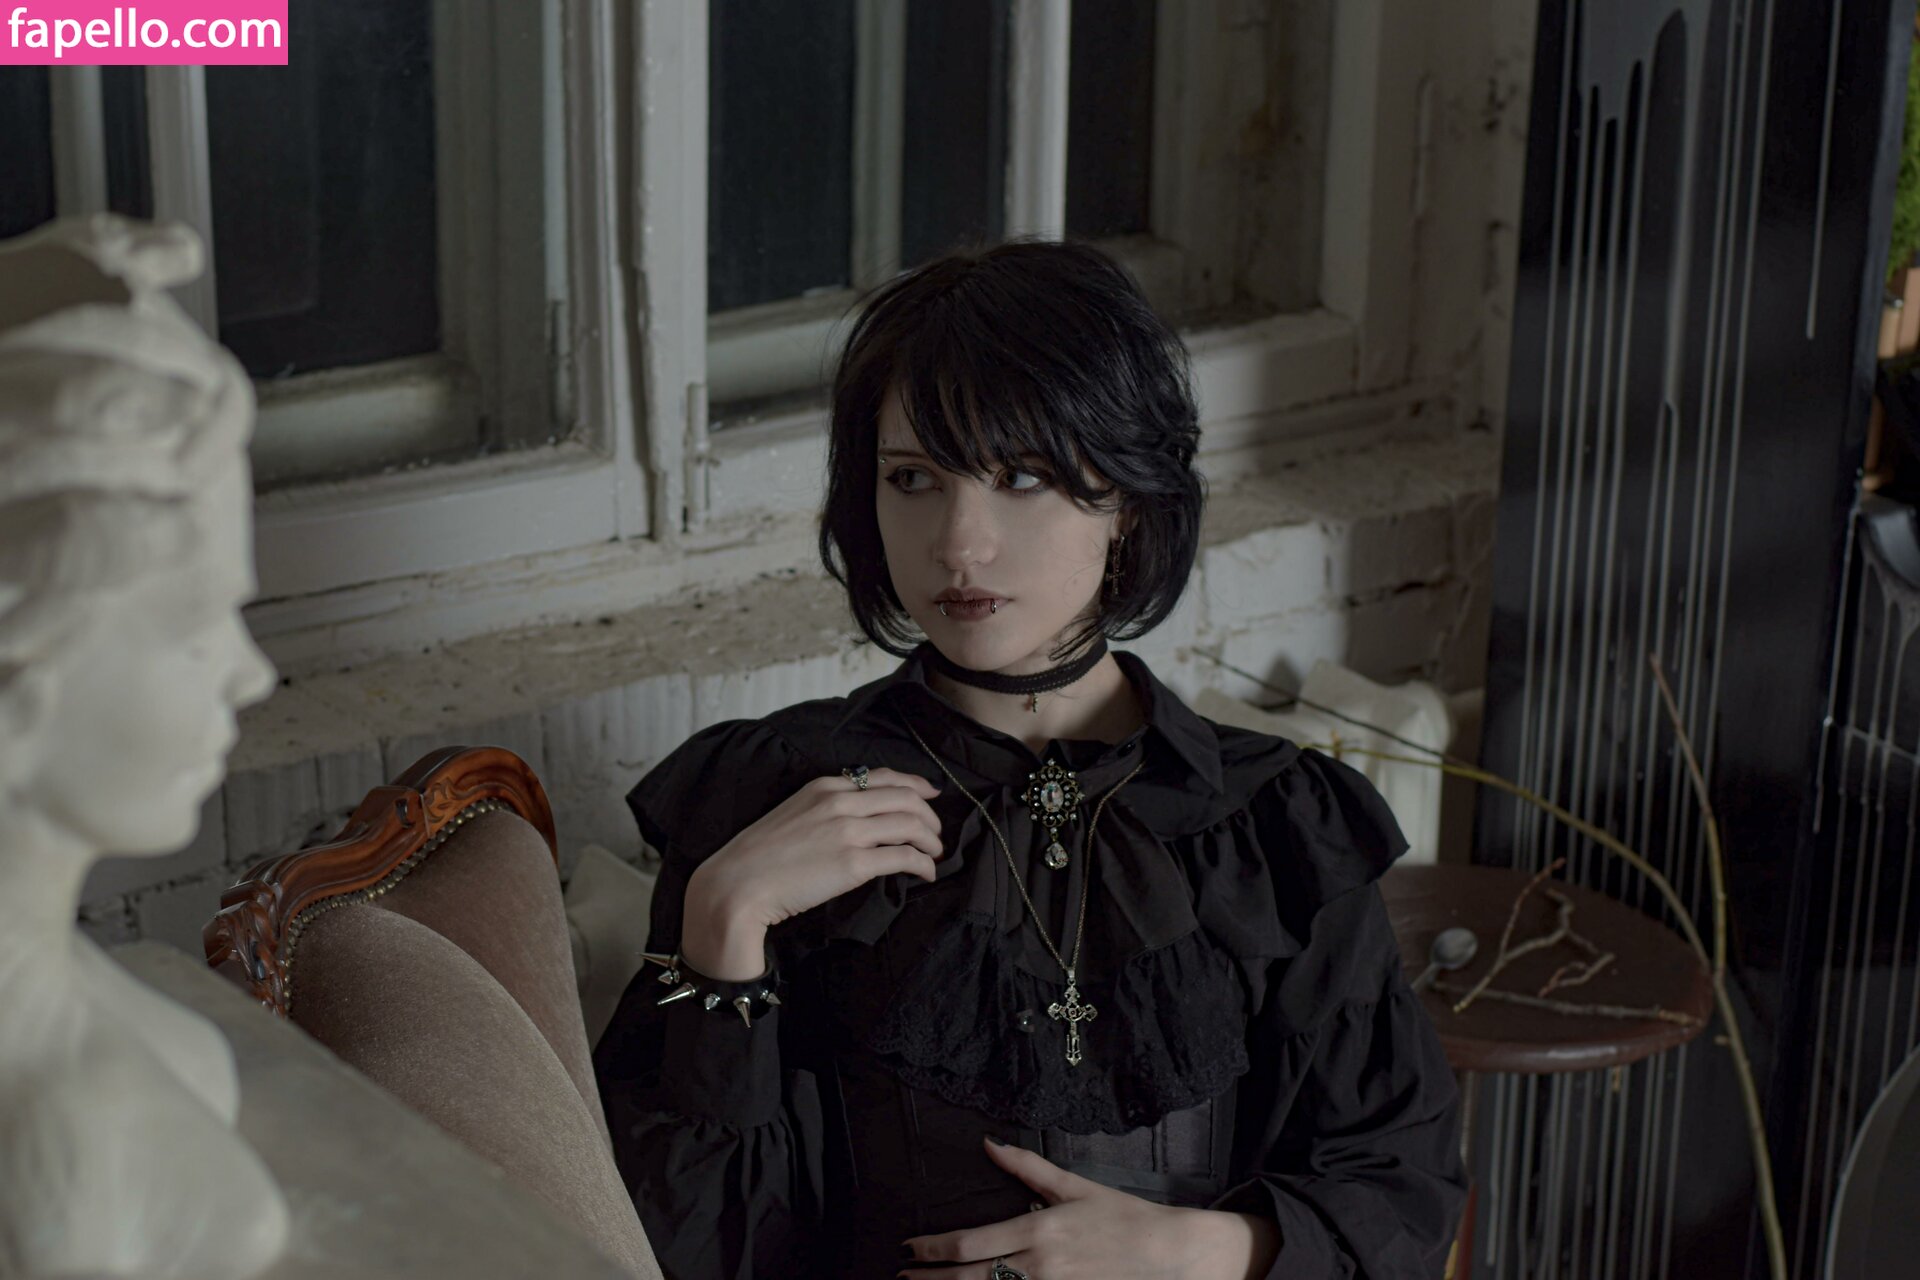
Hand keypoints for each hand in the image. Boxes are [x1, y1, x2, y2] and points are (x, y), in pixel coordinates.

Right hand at [682, 767, 943, 978]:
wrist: (737, 885)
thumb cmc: (759, 857)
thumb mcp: (792, 814)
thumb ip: (825, 810)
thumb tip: (857, 820)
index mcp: (824, 786)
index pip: (883, 777)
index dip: (915, 785)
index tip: (931, 795)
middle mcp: (840, 802)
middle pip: (906, 798)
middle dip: (930, 816)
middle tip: (936, 835)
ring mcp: (848, 831)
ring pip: (911, 824)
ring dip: (931, 841)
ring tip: (934, 855)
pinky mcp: (854, 864)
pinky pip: (904, 857)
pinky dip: (923, 864)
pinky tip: (925, 873)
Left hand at [900, 1139, 1276, 1279]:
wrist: (1167, 1253)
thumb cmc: (1121, 1215)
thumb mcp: (1073, 1185)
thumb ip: (1028, 1167)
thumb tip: (989, 1144)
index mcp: (1038, 1229)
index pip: (971, 1243)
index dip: (933, 1247)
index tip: (909, 1247)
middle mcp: (1038, 1265)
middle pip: (970, 1276)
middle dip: (930, 1278)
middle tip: (902, 1275)